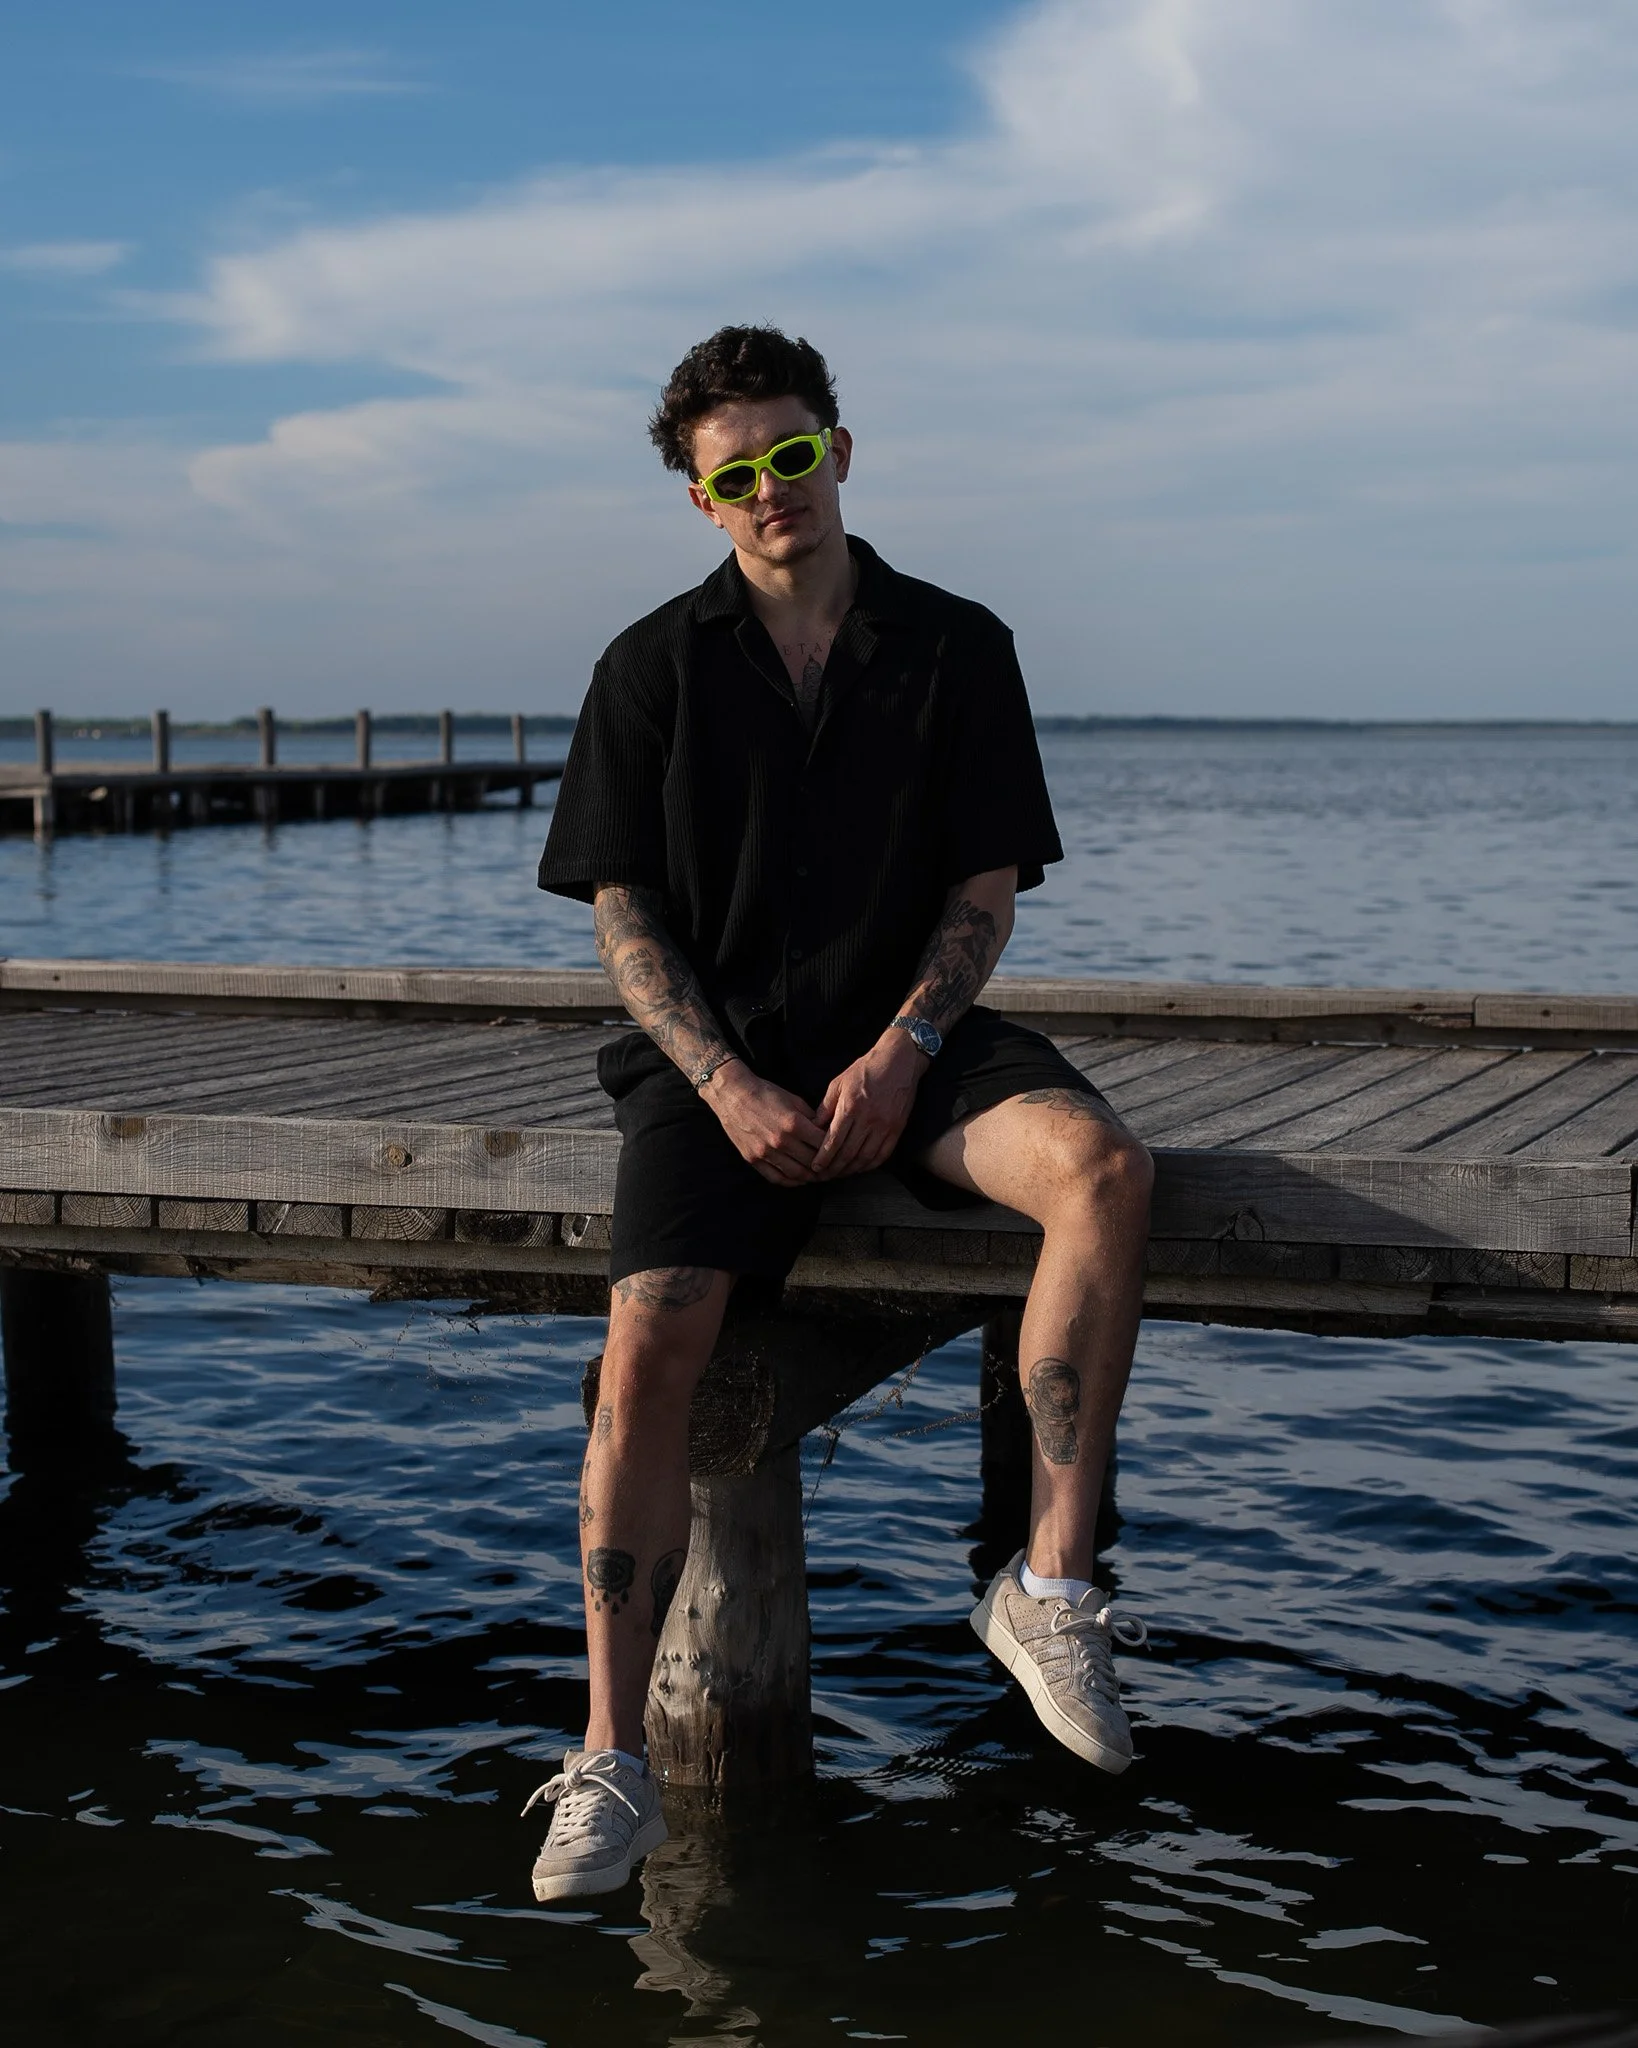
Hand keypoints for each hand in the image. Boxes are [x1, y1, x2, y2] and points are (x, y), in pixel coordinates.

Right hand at [702, 1061, 828, 1185]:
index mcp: (794, 1124)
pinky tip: (798, 1179)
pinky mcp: (753, 1159)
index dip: (834, 1149)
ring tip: (818, 1175)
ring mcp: (766, 1152)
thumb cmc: (765, 1094)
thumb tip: (826, 1132)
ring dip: (810, 1177)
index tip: (839, 1151)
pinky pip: (776, 1178)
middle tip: (833, 1168)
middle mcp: (781, 1141)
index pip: (823, 1144)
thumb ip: (811, 1118)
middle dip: (825, 1167)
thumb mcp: (794, 1100)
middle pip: (812, 1162)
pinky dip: (791, 1182)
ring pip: (796, 1174)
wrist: (733, 1095)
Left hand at [810, 1029, 925, 1180]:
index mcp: (850, 1107)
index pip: (833, 1141)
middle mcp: (868, 1119)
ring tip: (840, 1174)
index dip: (823, 1157)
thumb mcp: (838, 1083)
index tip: (815, 1167)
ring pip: (865, 1157)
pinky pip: (883, 1154)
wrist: (898, 1061)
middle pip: (848, 1153)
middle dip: (834, 1168)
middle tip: (825, 1176)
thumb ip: (825, 1107)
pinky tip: (861, 1168)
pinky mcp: (897, 1128)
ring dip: (851, 1170)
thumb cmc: (865, 1070)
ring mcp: (885, 1125)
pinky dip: (870, 1165)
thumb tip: (813, 1128)